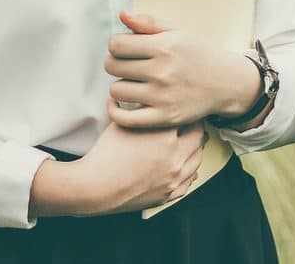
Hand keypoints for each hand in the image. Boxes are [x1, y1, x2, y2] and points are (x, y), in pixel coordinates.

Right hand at [69, 98, 207, 215]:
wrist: (96, 187)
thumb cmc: (106, 155)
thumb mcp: (122, 123)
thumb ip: (139, 111)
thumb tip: (141, 99)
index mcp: (166, 136)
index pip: (189, 117)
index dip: (187, 110)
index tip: (186, 106)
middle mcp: (175, 157)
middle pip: (199, 137)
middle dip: (196, 127)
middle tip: (191, 122)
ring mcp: (174, 178)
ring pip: (197, 159)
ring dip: (195, 149)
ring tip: (189, 142)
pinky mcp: (168, 194)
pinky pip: (188, 181)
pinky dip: (188, 171)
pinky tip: (183, 166)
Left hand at [104, 10, 243, 128]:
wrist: (226, 83)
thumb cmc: (198, 54)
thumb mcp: (178, 31)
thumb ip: (149, 22)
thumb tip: (122, 15)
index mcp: (164, 47)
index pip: (116, 45)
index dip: (116, 44)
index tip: (125, 48)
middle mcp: (163, 72)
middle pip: (112, 66)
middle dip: (115, 62)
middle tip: (127, 64)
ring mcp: (163, 97)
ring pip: (116, 90)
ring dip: (120, 85)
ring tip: (133, 82)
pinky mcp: (164, 117)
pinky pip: (124, 118)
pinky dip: (114, 111)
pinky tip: (118, 103)